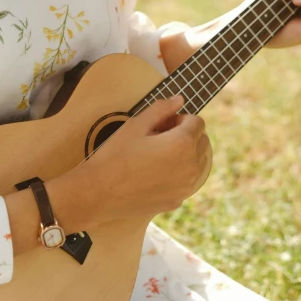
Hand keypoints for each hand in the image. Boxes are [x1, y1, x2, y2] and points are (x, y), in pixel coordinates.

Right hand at [75, 96, 211, 224]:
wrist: (99, 193)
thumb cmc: (115, 156)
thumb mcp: (135, 125)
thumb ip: (161, 109)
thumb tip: (179, 99)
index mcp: (182, 143)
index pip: (197, 122)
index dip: (179, 118)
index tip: (161, 124)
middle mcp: (191, 166)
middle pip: (202, 141)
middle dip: (185, 135)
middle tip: (158, 137)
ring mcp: (185, 187)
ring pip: (198, 163)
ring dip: (185, 154)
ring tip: (157, 155)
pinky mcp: (177, 201)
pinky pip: (186, 181)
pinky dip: (177, 174)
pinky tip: (153, 174)